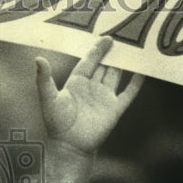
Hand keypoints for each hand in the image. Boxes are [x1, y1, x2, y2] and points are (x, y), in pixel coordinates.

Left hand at [36, 37, 143, 155]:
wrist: (70, 146)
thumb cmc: (57, 123)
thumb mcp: (48, 98)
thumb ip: (44, 79)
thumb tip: (38, 58)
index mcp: (77, 82)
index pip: (89, 61)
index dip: (97, 50)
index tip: (107, 38)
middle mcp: (92, 87)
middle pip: (105, 65)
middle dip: (113, 53)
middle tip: (124, 36)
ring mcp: (104, 97)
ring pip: (117, 75)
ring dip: (124, 63)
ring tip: (134, 48)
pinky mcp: (115, 108)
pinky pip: (128, 92)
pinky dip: (136, 82)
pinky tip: (143, 71)